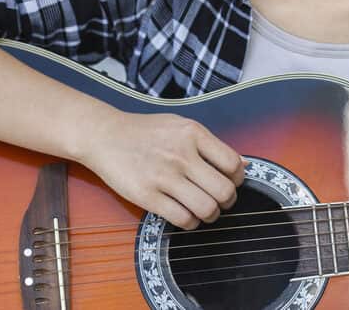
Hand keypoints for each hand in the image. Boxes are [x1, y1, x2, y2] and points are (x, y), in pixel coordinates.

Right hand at [78, 110, 244, 229]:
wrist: (105, 135)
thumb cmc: (146, 131)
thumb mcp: (182, 126)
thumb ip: (211, 145)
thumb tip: (243, 165)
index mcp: (193, 133)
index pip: (232, 164)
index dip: (237, 179)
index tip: (230, 183)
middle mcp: (181, 154)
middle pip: (224, 191)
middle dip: (227, 201)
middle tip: (220, 201)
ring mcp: (163, 176)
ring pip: (206, 208)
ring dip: (210, 215)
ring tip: (204, 210)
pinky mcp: (147, 196)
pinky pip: (182, 219)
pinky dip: (190, 222)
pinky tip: (186, 214)